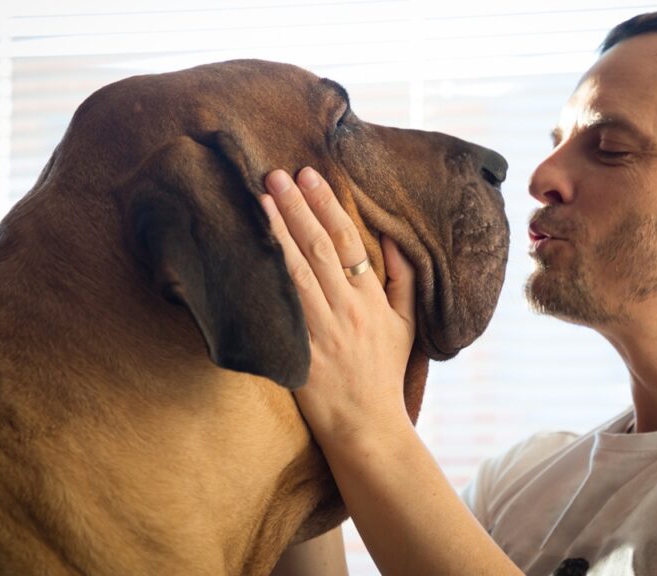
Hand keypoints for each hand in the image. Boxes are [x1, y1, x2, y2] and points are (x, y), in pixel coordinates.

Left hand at [260, 167, 416, 445]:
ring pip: (297, 272)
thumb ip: (404, 280)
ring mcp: (321, 332)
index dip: (328, 205)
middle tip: (274, 174)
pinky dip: (265, 280)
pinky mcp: (298, 354)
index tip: (309, 176)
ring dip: (276, 234)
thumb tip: (390, 238)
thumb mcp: (408, 325)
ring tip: (258, 200)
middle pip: (319, 248)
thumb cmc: (384, 374)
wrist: (368, 428)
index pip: (349, 241)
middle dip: (296, 208)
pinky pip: (280, 310)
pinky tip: (248, 255)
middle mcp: (347, 310)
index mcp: (372, 300)